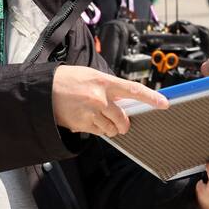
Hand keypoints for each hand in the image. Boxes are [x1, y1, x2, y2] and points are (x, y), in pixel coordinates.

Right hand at [52, 65, 167, 137]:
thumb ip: (110, 87)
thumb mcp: (92, 76)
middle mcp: (99, 98)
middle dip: (124, 124)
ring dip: (110, 127)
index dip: (151, 98)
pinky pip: (98, 133)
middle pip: (123, 118)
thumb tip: (127, 99)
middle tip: (122, 122)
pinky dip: (97, 129)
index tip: (164, 103)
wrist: (44, 90)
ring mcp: (90, 113)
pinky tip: (87, 119)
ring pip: (111, 129)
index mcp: (104, 82)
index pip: (133, 90)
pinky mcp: (81, 124)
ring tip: (98, 117)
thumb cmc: (69, 80)